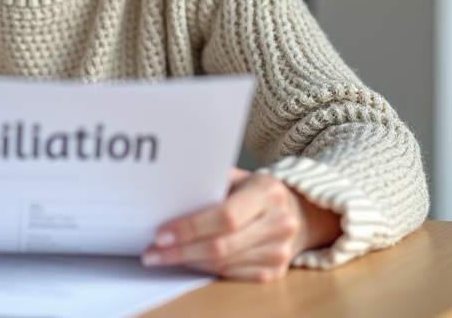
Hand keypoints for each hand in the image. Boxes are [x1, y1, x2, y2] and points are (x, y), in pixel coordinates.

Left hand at [142, 168, 340, 280]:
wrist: (299, 214)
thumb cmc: (257, 192)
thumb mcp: (240, 177)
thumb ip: (211, 183)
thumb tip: (168, 193)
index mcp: (268, 192)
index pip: (225, 216)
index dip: (191, 227)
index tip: (161, 233)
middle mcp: (279, 223)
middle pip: (222, 245)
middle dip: (181, 251)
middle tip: (152, 252)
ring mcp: (279, 252)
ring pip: (223, 264)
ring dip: (188, 262)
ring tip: (161, 257)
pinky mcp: (274, 273)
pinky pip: (230, 274)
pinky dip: (204, 269)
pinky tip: (187, 261)